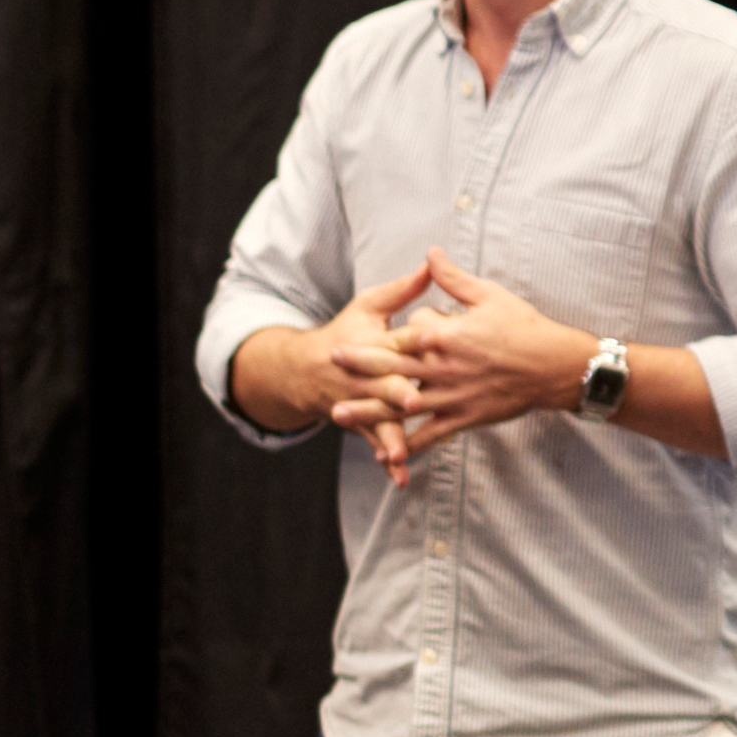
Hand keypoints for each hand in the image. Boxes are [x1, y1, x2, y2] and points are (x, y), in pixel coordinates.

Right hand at [289, 250, 451, 474]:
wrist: (303, 370)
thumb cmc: (346, 332)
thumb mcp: (369, 305)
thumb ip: (404, 289)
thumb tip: (433, 262)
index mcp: (371, 343)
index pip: (393, 341)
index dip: (410, 340)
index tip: (430, 336)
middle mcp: (364, 376)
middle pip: (383, 385)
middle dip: (396, 394)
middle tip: (414, 399)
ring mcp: (360, 403)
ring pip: (377, 420)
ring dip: (389, 436)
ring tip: (400, 452)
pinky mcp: (361, 422)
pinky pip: (374, 442)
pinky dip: (385, 458)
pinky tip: (399, 474)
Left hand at [350, 266, 591, 479]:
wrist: (555, 367)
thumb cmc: (524, 328)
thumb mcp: (489, 296)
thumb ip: (453, 278)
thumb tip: (431, 253)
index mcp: (446, 336)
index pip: (405, 334)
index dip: (384, 335)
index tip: (357, 336)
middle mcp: (442, 368)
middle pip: (391, 368)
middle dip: (359, 366)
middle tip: (330, 362)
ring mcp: (450, 396)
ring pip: (401, 405)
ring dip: (368, 411)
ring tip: (337, 414)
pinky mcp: (463, 418)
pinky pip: (431, 434)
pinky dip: (409, 444)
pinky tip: (388, 454)